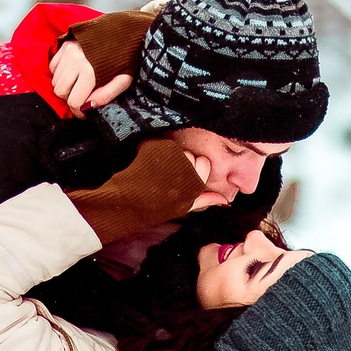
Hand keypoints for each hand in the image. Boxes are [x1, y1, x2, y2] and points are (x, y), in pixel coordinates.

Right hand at [50, 39, 132, 114]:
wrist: (124, 31)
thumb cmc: (126, 57)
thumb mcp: (123, 80)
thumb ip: (106, 96)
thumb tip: (87, 107)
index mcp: (90, 71)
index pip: (74, 101)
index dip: (78, 112)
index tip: (83, 113)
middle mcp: (75, 60)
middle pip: (60, 92)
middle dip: (69, 98)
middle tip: (82, 96)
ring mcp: (68, 51)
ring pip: (55, 80)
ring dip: (64, 86)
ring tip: (78, 83)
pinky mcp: (65, 45)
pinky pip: (53, 67)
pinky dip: (59, 73)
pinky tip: (72, 73)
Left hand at [64, 138, 216, 244]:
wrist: (126, 203)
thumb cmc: (154, 207)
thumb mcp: (182, 206)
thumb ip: (204, 199)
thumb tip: (224, 200)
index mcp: (195, 184)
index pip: (205, 164)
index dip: (194, 169)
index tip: (181, 178)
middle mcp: (186, 170)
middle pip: (192, 155)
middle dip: (182, 162)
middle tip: (167, 177)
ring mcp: (170, 159)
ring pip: (177, 149)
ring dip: (168, 157)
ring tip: (156, 173)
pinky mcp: (155, 149)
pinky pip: (161, 144)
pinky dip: (153, 151)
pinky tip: (146, 165)